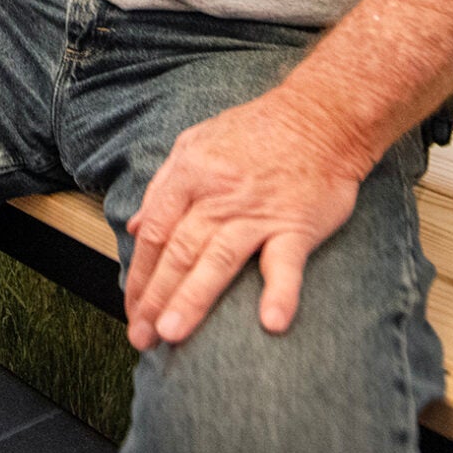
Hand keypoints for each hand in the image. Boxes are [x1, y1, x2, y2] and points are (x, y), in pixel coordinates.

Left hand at [122, 91, 368, 350]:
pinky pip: (285, 263)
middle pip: (178, 252)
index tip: (132, 309)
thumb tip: (132, 228)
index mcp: (190, 176)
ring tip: (173, 333)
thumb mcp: (195, 144)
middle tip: (141, 336)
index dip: (140, 274)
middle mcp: (218, 197)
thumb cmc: (256, 131)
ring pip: (217, 260)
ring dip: (193, 298)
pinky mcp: (296, 225)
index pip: (155, 233)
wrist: (320, 116)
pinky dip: (280, 292)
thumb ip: (162, 187)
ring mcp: (257, 213)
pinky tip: (271, 322)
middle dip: (155, 297)